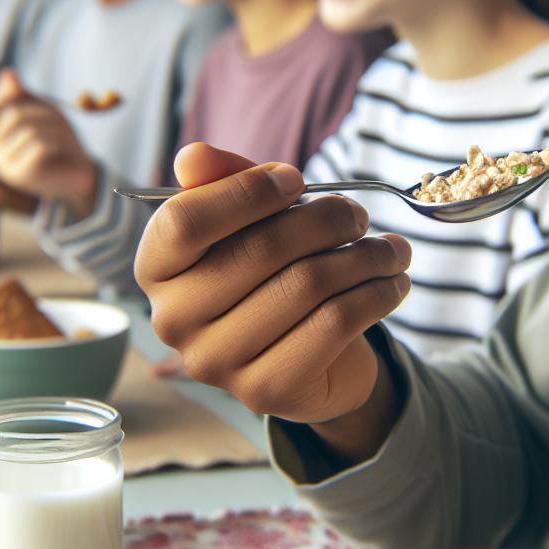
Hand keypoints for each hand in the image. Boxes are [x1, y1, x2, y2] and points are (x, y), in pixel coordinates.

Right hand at [0, 69, 97, 209]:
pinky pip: (38, 147)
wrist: (77, 175)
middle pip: (15, 113)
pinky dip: (57, 144)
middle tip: (62, 123)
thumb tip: (7, 73)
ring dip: (56, 129)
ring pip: (30, 130)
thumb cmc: (57, 139)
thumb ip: (22, 95)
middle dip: (45, 112)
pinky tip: (62, 153)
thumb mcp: (42, 110)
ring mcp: (2, 164)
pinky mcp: (18, 176)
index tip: (19, 90)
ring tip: (65, 140)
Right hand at [134, 142, 411, 430]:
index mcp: (156, 269)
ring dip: (364, 256)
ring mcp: (215, 363)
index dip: (247, 192)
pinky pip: (334, 324)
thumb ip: (225, 181)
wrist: (311, 360)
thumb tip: (194, 156)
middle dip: (325, 220)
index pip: (184, 221)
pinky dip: (375, 294)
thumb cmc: (272, 273)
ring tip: (390, 248)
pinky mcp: (265, 392)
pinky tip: (392, 282)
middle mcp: (172, 320)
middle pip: (258, 249)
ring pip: (305, 284)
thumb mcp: (249, 220)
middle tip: (358, 214)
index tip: (296, 179)